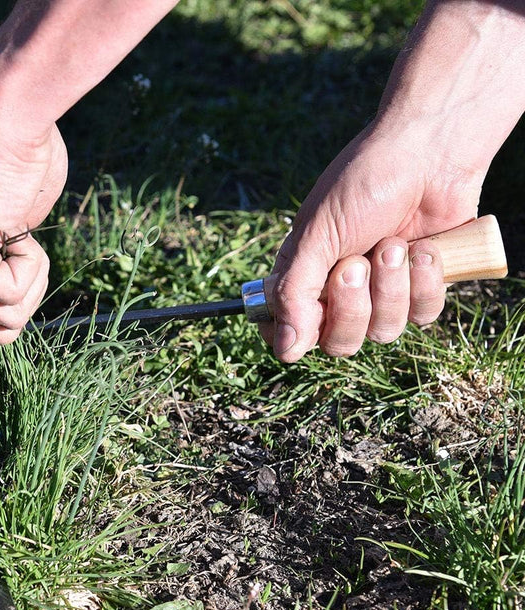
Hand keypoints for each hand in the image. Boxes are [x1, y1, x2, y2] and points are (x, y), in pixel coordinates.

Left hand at [0, 106, 67, 345]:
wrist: (11, 124)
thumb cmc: (21, 167)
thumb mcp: (13, 235)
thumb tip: (1, 328)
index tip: (15, 277)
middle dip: (25, 299)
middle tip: (20, 250)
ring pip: (6, 321)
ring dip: (32, 280)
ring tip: (17, 233)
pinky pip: (11, 296)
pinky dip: (31, 265)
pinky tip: (16, 225)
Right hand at [262, 122, 485, 361]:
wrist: (431, 152)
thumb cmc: (364, 184)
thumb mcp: (317, 236)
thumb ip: (294, 293)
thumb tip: (284, 351)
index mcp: (305, 279)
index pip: (289, 333)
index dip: (294, 337)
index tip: (306, 321)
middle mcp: (341, 293)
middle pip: (340, 343)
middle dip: (352, 306)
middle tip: (356, 263)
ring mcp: (384, 294)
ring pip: (383, 331)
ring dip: (391, 287)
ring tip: (396, 243)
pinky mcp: (423, 289)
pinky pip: (423, 315)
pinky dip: (425, 281)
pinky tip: (425, 248)